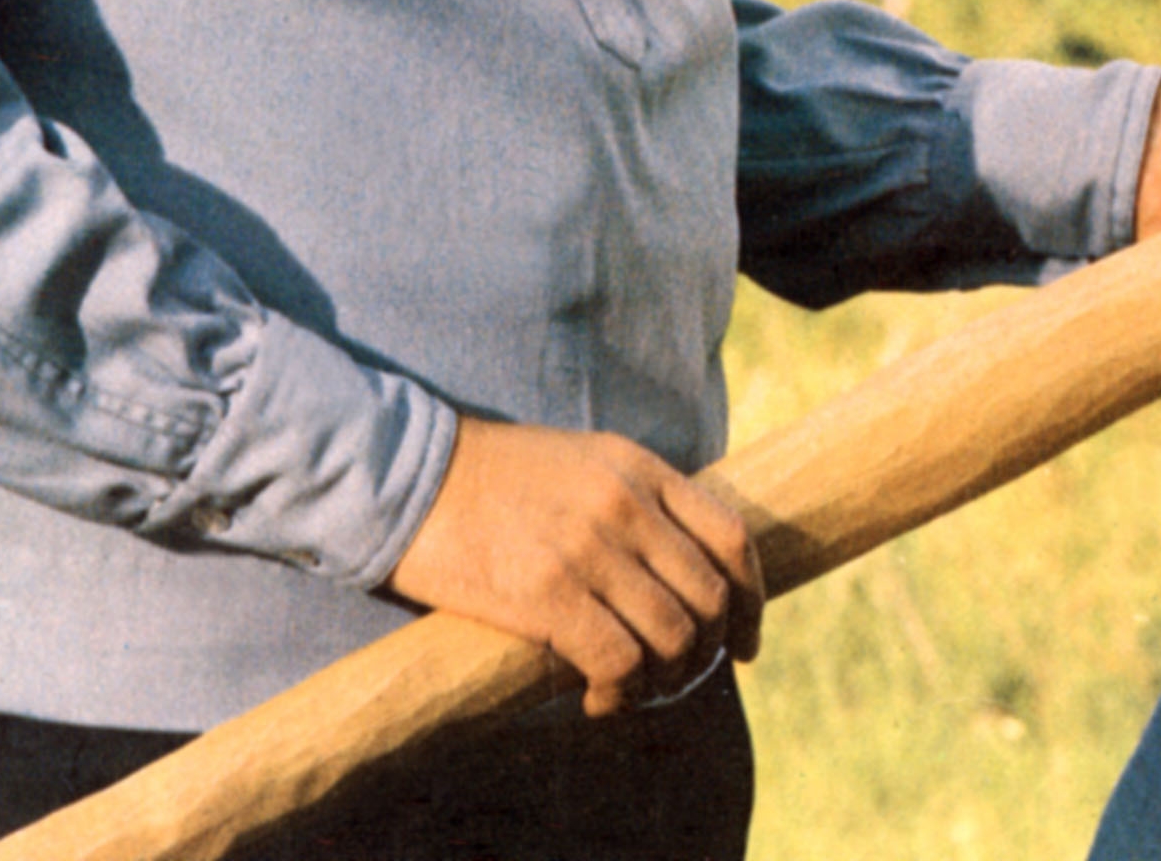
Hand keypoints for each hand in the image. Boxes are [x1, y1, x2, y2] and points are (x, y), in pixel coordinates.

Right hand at [386, 417, 762, 717]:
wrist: (408, 476)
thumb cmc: (491, 478)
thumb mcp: (584, 461)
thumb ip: (635, 500)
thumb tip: (677, 568)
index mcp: (640, 468)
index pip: (732, 536)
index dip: (752, 598)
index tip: (746, 639)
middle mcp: (626, 506)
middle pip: (710, 595)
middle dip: (709, 650)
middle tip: (681, 675)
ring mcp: (589, 549)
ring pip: (673, 635)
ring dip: (667, 679)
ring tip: (636, 690)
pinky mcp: (547, 594)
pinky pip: (618, 661)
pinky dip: (620, 693)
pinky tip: (598, 699)